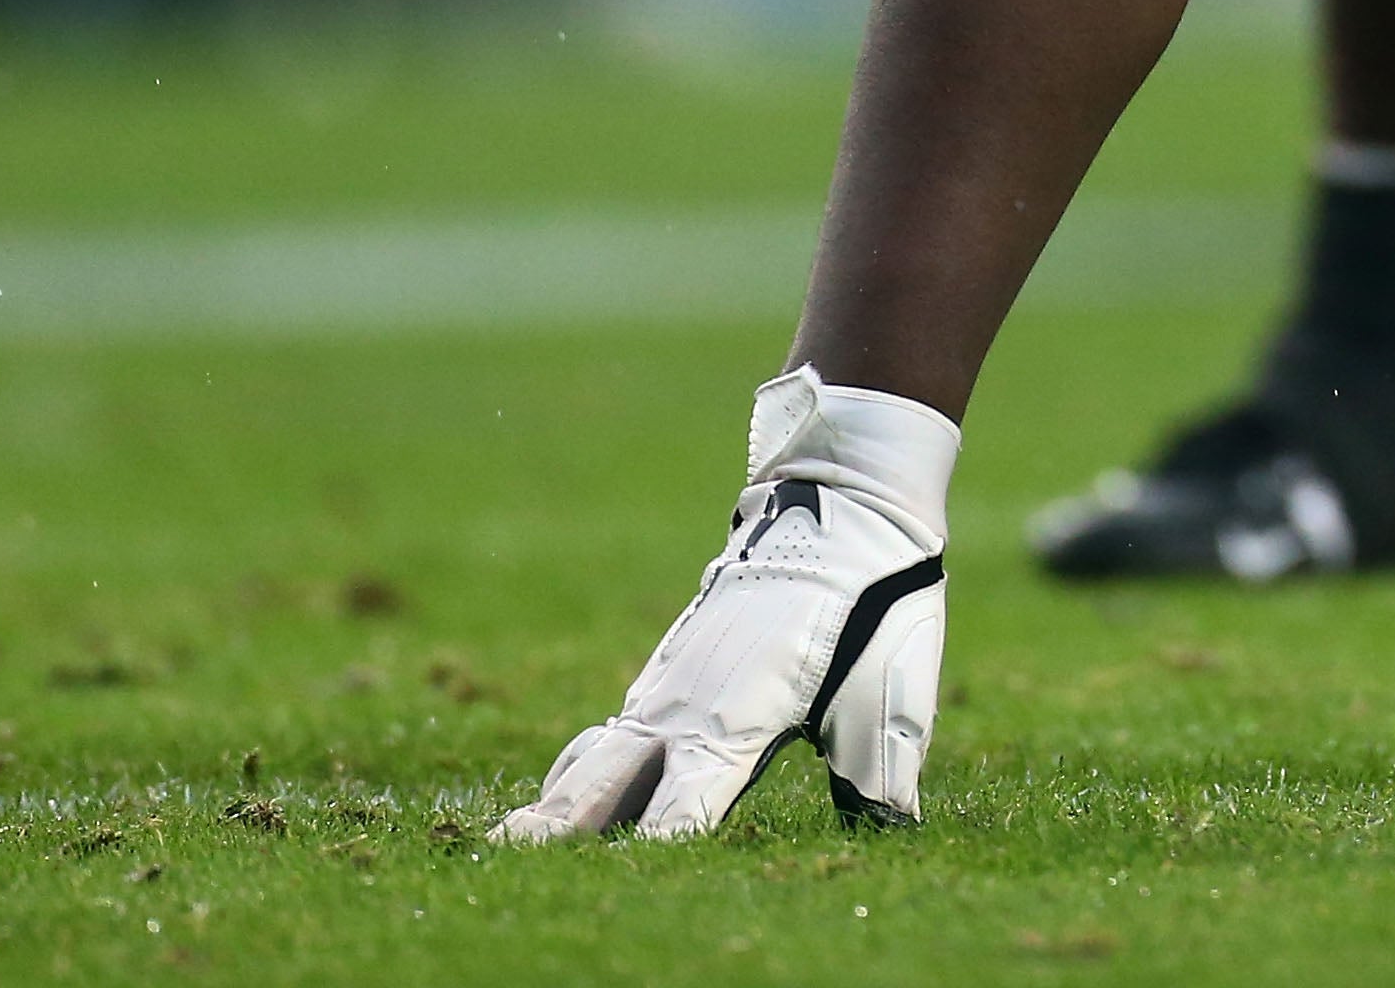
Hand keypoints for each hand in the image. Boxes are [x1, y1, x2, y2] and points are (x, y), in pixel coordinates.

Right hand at [501, 369, 955, 840]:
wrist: (838, 508)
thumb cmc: (872, 606)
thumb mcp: (891, 693)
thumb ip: (879, 772)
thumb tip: (889, 827)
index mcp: (732, 726)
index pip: (679, 815)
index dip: (652, 854)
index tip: (624, 885)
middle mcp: (681, 710)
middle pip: (599, 784)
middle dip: (554, 826)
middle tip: (502, 853)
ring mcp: (668, 686)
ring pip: (597, 756)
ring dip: (559, 800)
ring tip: (514, 837)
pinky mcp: (671, 668)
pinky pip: (613, 730)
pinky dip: (584, 768)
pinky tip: (575, 791)